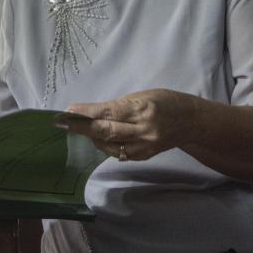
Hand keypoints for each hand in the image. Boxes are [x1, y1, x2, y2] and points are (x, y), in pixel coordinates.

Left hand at [62, 88, 198, 161]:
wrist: (190, 121)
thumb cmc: (165, 102)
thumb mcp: (143, 96)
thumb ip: (118, 106)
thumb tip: (91, 113)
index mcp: (143, 109)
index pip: (109, 113)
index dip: (87, 113)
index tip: (68, 112)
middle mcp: (144, 130)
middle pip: (107, 132)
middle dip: (83, 128)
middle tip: (63, 124)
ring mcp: (144, 146)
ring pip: (110, 146)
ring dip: (92, 138)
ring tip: (80, 129)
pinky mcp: (144, 156)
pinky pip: (119, 153)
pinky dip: (106, 146)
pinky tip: (99, 139)